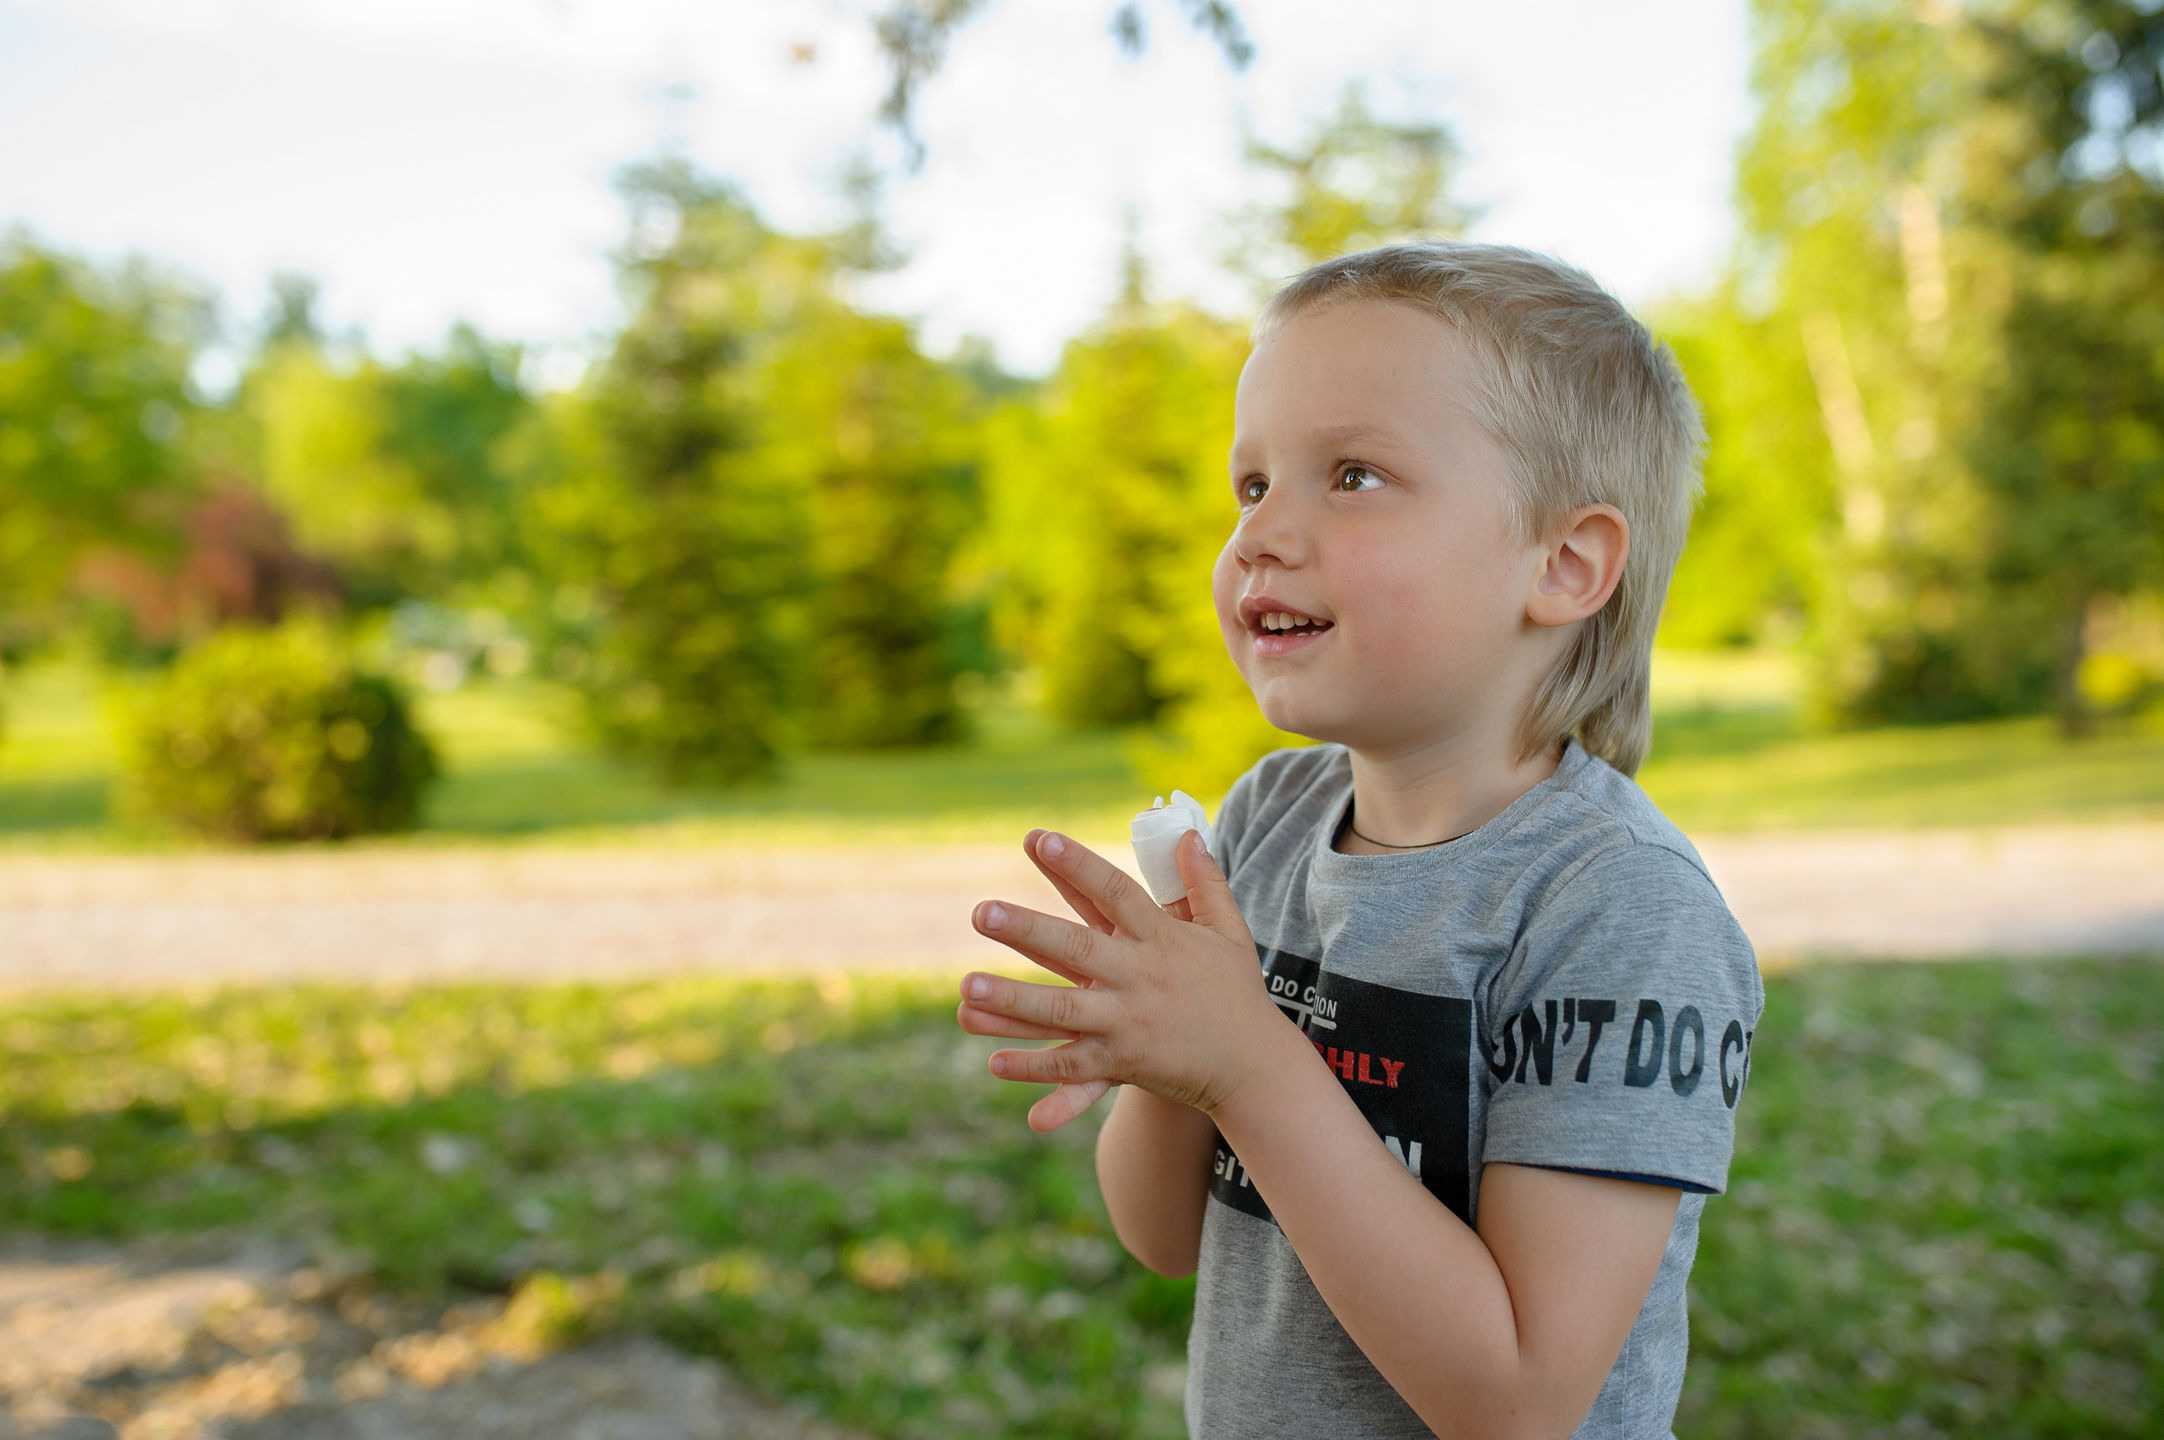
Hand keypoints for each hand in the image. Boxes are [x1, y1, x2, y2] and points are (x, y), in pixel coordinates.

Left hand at [957, 827, 1281, 1131]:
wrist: (1256, 1067)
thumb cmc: (1237, 993)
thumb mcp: (1228, 932)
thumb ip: (1204, 884)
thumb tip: (1187, 834)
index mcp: (1162, 939)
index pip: (1115, 892)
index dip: (1077, 864)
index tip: (1038, 838)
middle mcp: (1140, 979)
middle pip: (1076, 948)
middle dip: (1027, 929)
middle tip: (980, 911)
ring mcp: (1128, 1024)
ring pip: (1062, 1010)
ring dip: (1013, 1001)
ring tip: (966, 988)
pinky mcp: (1123, 1064)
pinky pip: (1072, 1066)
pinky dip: (1034, 1067)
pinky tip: (993, 1062)